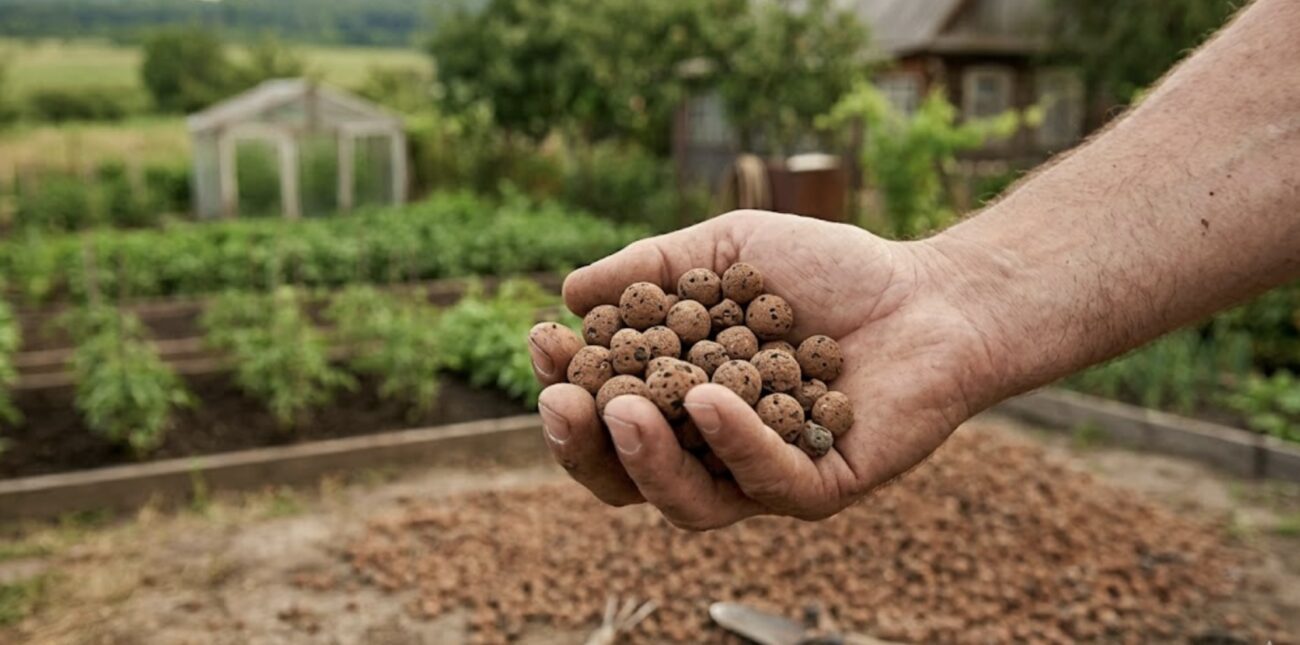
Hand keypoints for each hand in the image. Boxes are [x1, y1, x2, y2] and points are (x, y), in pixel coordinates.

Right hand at [528, 210, 1001, 529]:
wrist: (930, 292)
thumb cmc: (828, 270)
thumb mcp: (725, 250)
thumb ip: (649, 267)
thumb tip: (568, 292)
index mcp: (683, 399)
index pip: (607, 410)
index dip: (567, 384)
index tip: (543, 339)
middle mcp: (715, 448)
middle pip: (628, 474)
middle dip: (585, 444)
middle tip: (561, 402)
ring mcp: (764, 475)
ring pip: (685, 499)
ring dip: (645, 460)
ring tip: (621, 412)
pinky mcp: (818, 487)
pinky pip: (765, 480)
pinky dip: (734, 441)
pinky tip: (710, 399)